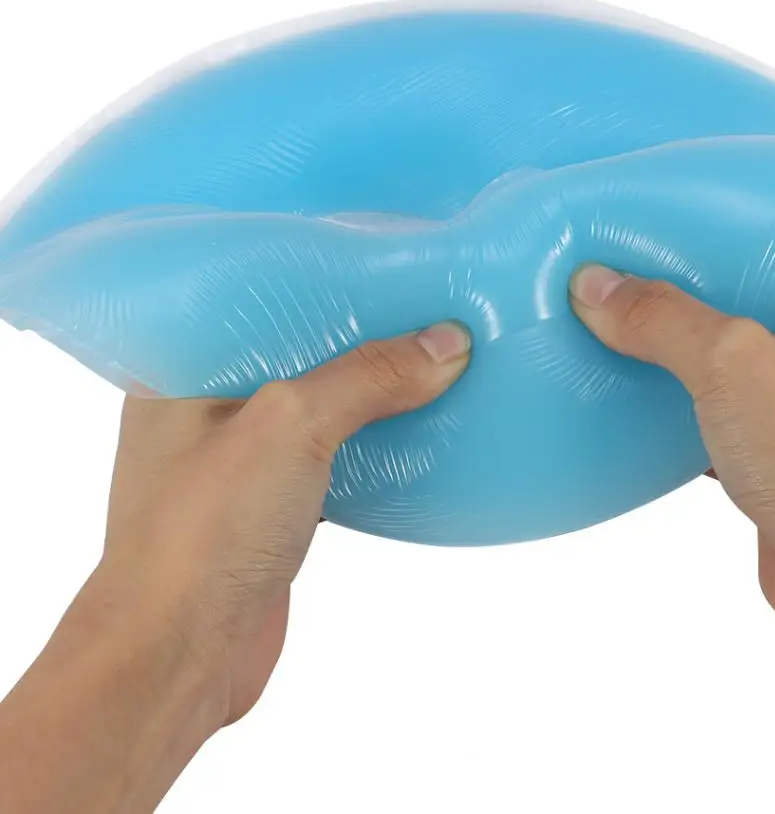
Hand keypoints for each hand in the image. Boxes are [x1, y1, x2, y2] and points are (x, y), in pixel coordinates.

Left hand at [106, 321, 470, 724]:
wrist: (181, 656)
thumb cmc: (205, 532)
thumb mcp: (291, 427)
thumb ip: (368, 377)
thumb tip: (448, 342)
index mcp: (181, 370)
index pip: (257, 302)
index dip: (321, 283)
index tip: (382, 264)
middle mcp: (205, 410)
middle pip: (297, 356)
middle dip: (358, 339)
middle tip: (421, 305)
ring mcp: (238, 464)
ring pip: (318, 410)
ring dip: (371, 396)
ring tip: (431, 357)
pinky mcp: (271, 509)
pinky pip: (332, 459)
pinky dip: (372, 446)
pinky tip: (416, 428)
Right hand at [570, 264, 774, 811]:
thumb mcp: (735, 370)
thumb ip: (662, 319)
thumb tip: (595, 284)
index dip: (706, 221)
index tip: (642, 213)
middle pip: (741, 289)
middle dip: (676, 284)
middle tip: (613, 259)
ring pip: (725, 348)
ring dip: (670, 344)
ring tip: (606, 315)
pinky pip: (717, 400)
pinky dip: (674, 397)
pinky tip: (625, 387)